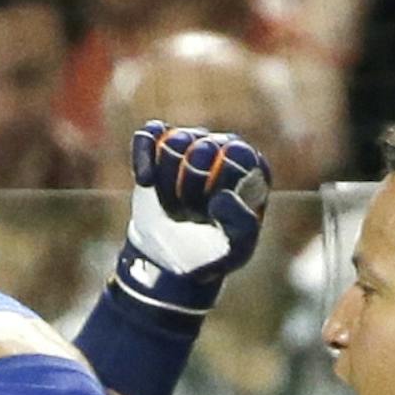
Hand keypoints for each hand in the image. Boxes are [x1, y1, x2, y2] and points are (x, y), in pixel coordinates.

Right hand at [112, 124, 272, 319]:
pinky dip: (144, 156)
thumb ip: (240, 225)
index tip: (210, 212)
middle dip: (190, 190)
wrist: (174, 260)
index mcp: (250, 166)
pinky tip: (146, 181)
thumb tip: (222, 197)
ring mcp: (192, 142)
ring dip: (167, 183)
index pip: (234, 155)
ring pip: (174, 142)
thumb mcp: (235, 250)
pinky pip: (149, 134)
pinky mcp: (161, 144)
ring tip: (175, 206)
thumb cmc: (212, 251)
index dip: (215, 187)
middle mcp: (223, 146)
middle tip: (191, 214)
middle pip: (202, 149)